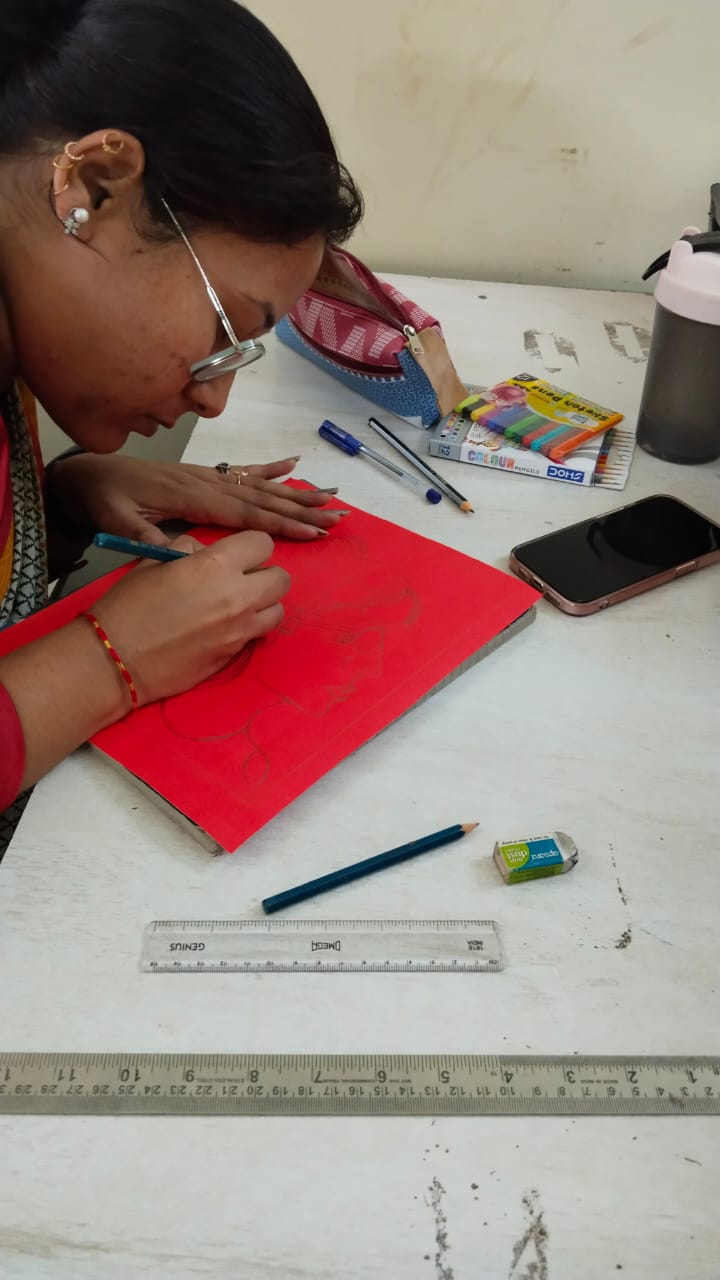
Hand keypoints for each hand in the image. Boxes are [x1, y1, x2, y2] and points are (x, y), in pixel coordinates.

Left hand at [48, 453, 343, 543]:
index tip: (311, 532)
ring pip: (260, 485)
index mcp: (192, 496)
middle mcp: (207, 482)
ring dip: (296, 491)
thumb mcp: (118, 523)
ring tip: (329, 495)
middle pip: (263, 498)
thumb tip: (185, 554)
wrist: (88, 474)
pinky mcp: (204, 473)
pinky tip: (293, 464)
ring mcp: (208, 475)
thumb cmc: (104, 502)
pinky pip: (243, 470)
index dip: (280, 523)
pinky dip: (270, 468)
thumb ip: (149, 538)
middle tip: (337, 516)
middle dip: (302, 508)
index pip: (246, 514)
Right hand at [94, 531, 289, 705]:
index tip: (238, 554)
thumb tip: (206, 552)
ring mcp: (241, 630)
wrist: (115, 659)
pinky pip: (258, 635)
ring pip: (278, 610)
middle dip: (265, 575)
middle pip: (282, 578)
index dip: (251, 546)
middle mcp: (238, 596)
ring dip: (263, 605)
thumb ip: (188, 549)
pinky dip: (249, 629)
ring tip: (237, 607)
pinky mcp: (236, 655)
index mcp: (216, 565)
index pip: (263, 542)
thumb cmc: (128, 605)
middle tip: (241, 580)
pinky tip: (224, 629)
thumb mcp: (153, 561)